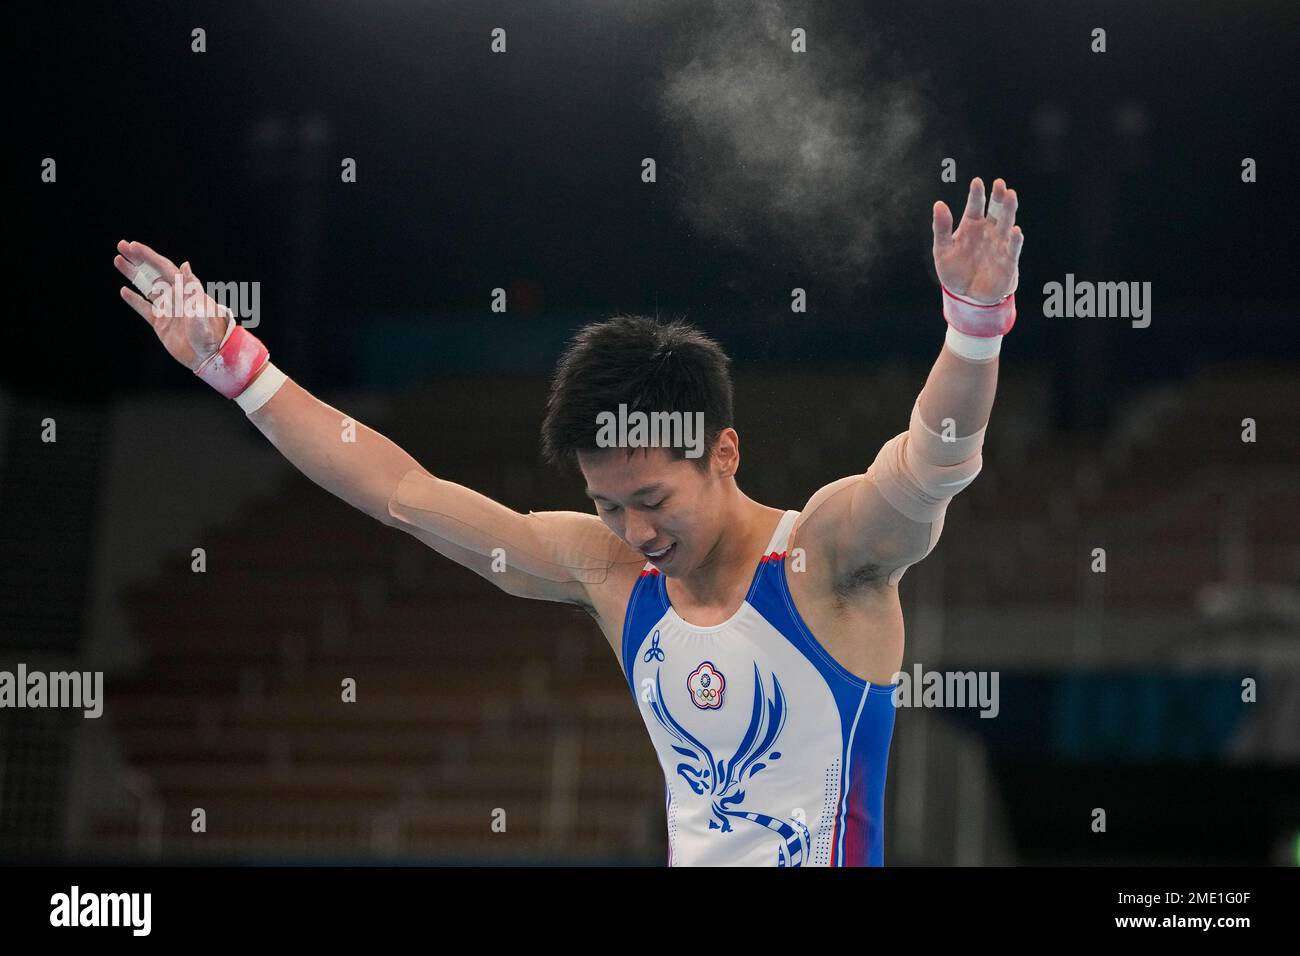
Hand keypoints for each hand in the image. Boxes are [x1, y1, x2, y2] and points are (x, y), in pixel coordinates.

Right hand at [114, 239, 229, 369]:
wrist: (211, 357)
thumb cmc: (212, 333)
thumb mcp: (203, 309)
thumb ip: (192, 288)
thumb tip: (185, 265)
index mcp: (186, 290)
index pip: (165, 268)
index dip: (149, 256)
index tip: (133, 246)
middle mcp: (175, 296)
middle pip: (153, 273)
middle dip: (138, 259)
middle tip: (121, 245)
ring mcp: (167, 309)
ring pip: (146, 287)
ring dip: (133, 274)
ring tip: (118, 260)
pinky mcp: (161, 324)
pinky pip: (144, 309)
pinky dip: (134, 300)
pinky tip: (124, 290)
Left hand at [932, 177, 1023, 303]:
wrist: (965, 295)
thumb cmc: (954, 269)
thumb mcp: (942, 249)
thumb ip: (941, 228)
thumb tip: (939, 204)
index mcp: (971, 225)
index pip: (975, 206)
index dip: (976, 194)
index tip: (977, 182)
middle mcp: (988, 231)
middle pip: (995, 210)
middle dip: (998, 197)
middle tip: (1000, 184)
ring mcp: (999, 244)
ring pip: (1006, 224)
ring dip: (1009, 210)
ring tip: (1011, 195)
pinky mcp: (1007, 261)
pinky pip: (1012, 248)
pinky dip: (1014, 240)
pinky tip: (1015, 231)